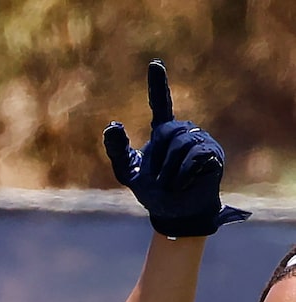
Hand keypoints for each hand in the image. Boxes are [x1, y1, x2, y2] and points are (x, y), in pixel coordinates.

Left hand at [105, 62, 247, 237]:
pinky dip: (182, 175)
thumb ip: (117, 149)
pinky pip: (195, 157)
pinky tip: (182, 184)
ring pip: (181, 145)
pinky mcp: (214, 154)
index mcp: (163, 132)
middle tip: (157, 180)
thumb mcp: (128, 172)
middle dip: (157, 160)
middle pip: (168, 132)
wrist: (174, 213)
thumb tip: (112, 124)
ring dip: (169, 171)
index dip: (157, 85)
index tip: (154, 64)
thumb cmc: (153, 191)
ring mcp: (202, 140)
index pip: (161, 104)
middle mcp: (184, 131)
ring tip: (169, 185)